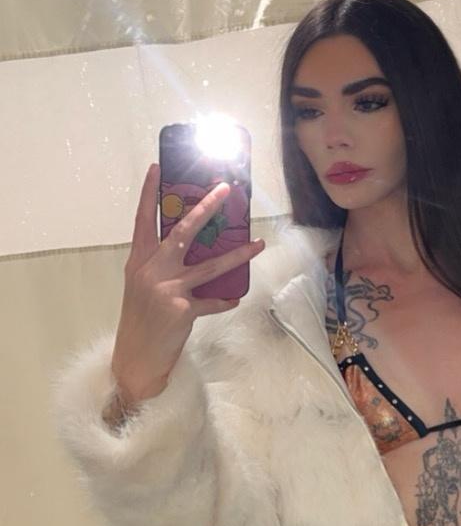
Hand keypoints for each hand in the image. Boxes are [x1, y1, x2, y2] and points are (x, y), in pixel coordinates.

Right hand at [112, 163, 264, 400]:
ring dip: (238, 255)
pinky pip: (213, 302)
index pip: (143, 219)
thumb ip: (160, 266)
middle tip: (225, 190)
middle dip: (206, 208)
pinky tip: (233, 299)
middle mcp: (152, 269)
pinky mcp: (182, 309)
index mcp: (139, 261)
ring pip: (210, 265)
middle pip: (183, 231)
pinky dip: (225, 301)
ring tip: (258, 243)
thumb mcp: (143, 287)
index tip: (158, 168)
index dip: (150, 193)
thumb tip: (192, 249)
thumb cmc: (141, 321)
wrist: (136, 358)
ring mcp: (167, 289)